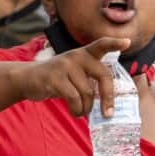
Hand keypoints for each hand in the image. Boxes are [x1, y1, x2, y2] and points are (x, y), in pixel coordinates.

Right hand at [11, 37, 129, 116]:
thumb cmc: (56, 79)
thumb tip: (107, 105)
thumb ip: (88, 79)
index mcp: (83, 54)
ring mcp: (65, 65)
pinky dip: (77, 110)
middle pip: (103, 75)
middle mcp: (76, 56)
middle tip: (108, 113)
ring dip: (87, 108)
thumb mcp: (73, 72)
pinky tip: (74, 112)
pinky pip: (74, 99)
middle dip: (108, 97)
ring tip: (81, 111)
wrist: (26, 79)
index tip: (127, 42)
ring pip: (88, 92)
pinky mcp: (55, 77)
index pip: (101, 44)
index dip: (114, 43)